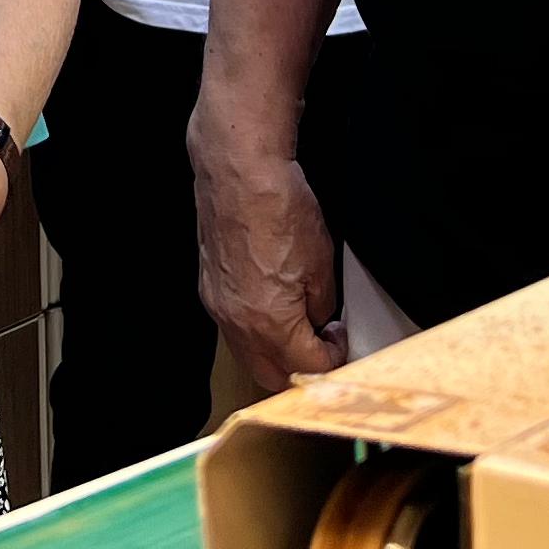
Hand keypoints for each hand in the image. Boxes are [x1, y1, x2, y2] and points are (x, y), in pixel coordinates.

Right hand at [190, 105, 344, 394]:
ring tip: (297, 323)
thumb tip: (319, 319)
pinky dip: (254, 328)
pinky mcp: (209, 287)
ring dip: (274, 352)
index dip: (333, 359)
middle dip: (299, 370)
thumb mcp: (322, 263)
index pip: (307, 368)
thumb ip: (321, 305)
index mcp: (271, 323)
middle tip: (320, 345)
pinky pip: (232, 326)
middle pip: (270, 376)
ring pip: (248, 354)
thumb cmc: (279, 208)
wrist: (239, 172)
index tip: (339, 340)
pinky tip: (270, 303)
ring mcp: (219, 306)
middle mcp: (238, 323)